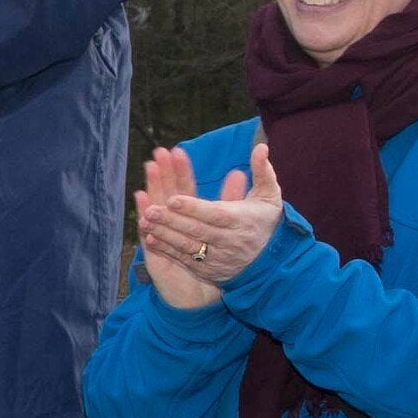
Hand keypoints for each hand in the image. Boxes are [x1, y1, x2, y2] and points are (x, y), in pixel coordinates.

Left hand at [136, 140, 283, 300]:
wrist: (272, 260)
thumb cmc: (266, 221)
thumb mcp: (269, 196)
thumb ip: (263, 171)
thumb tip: (261, 147)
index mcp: (243, 221)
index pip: (216, 214)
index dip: (194, 207)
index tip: (173, 198)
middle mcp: (231, 241)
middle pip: (198, 230)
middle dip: (172, 220)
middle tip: (151, 209)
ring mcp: (219, 258)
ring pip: (188, 247)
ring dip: (165, 234)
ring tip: (145, 220)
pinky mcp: (210, 270)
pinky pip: (185, 261)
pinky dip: (167, 250)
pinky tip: (151, 238)